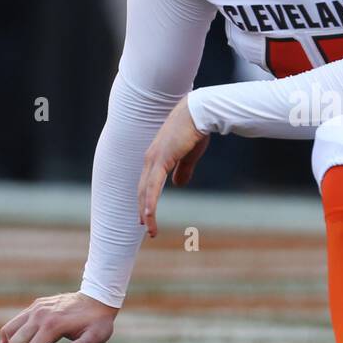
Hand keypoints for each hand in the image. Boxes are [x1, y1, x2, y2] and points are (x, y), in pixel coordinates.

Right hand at [0, 291, 118, 342]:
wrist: (97, 299)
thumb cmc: (97, 319)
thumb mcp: (95, 336)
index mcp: (53, 324)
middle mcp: (40, 315)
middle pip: (16, 342)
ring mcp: (36, 309)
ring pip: (10, 330)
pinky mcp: (36, 305)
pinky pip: (15, 320)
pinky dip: (11, 332)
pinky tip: (15, 340)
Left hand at [137, 98, 207, 237]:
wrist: (199, 113)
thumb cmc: (196, 130)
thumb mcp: (189, 155)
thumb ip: (183, 170)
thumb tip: (179, 184)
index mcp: (156, 157)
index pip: (147, 183)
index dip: (146, 200)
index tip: (145, 215)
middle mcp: (150, 159)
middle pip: (143, 190)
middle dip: (143, 209)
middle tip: (145, 227)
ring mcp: (153, 159)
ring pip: (146, 191)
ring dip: (146, 211)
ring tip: (149, 229)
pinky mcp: (161, 159)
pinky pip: (153, 185)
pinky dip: (150, 201)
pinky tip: (148, 214)